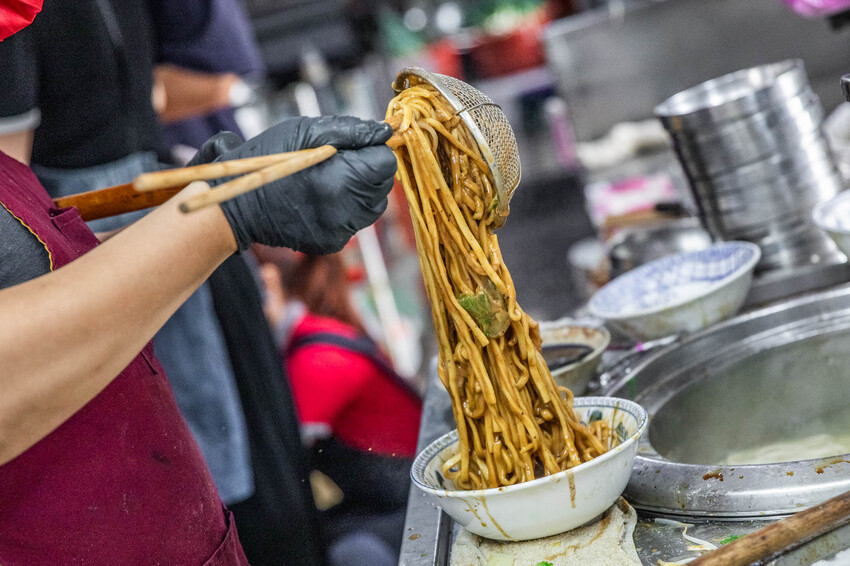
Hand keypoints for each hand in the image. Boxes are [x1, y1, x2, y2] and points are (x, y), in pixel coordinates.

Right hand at [191, 116, 395, 252]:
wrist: (236, 206)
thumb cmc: (267, 160)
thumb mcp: (304, 131)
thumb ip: (349, 130)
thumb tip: (384, 132)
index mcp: (342, 179)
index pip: (386, 163)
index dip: (373, 150)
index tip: (355, 147)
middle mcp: (346, 210)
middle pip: (383, 187)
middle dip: (368, 171)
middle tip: (339, 162)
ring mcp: (340, 230)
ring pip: (371, 207)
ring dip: (359, 191)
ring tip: (330, 180)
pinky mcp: (332, 243)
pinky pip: (353, 223)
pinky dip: (345, 209)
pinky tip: (320, 199)